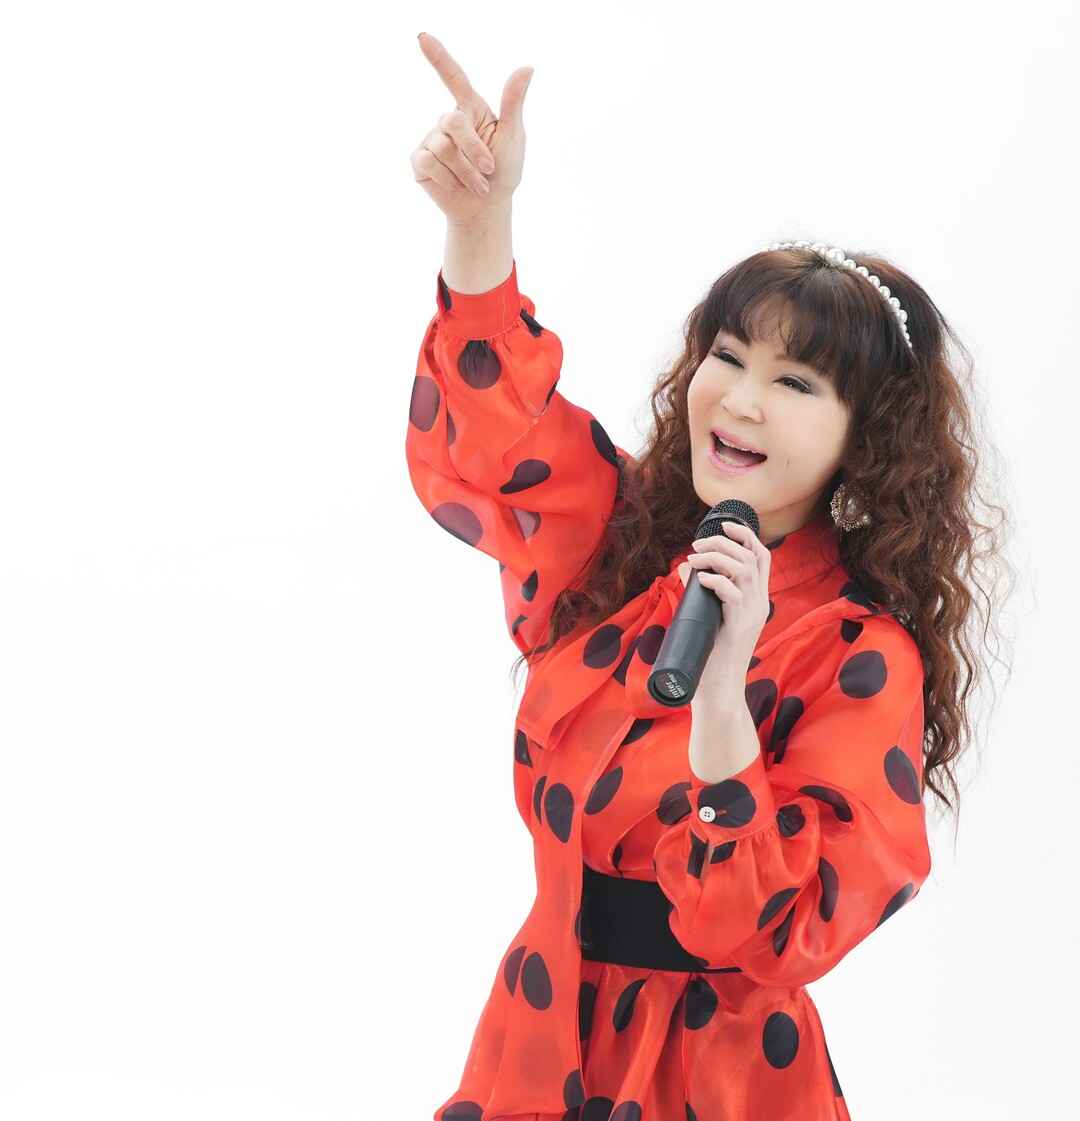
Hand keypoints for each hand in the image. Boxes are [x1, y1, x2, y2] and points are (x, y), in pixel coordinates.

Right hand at [411, 33, 533, 225]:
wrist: (486, 209)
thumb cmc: (503, 173)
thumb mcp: (513, 138)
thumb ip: (513, 103)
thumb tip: (527, 67)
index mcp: (471, 110)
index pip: (454, 78)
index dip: (438, 58)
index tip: (423, 37)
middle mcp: (449, 122)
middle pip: (453, 121)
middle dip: (474, 150)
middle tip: (488, 169)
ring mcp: (431, 140)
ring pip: (442, 147)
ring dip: (465, 172)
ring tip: (477, 186)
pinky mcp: (420, 161)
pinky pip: (429, 163)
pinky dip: (447, 179)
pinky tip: (455, 186)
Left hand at [678, 522, 771, 699]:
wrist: (718, 691)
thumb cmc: (711, 655)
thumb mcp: (709, 616)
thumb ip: (702, 591)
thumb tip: (686, 565)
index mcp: (757, 599)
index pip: (762, 557)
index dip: (747, 535)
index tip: (724, 525)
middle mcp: (759, 604)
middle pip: (752, 557)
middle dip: (724, 541)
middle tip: (697, 544)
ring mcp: (751, 616)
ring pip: (744, 571)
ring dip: (717, 558)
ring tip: (695, 557)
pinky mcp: (738, 628)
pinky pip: (732, 596)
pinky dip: (716, 582)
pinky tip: (701, 580)